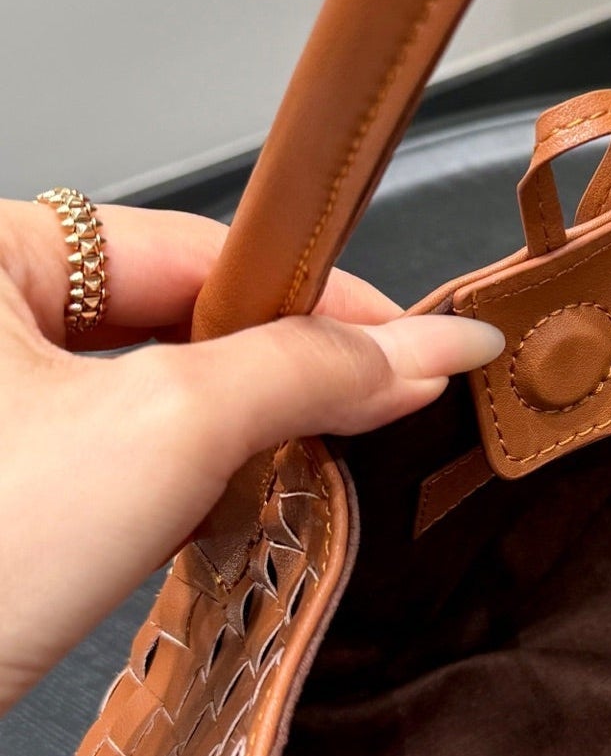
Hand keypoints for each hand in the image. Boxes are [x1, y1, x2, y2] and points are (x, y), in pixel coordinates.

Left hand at [0, 199, 503, 712]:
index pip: (197, 247)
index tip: (418, 342)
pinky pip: (122, 446)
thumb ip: (301, 374)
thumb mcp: (165, 432)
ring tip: (310, 461)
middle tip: (376, 409)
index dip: (321, 296)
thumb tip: (423, 351)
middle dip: (283, 368)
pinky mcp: (5, 474)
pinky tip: (227, 507)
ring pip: (155, 386)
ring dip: (240, 429)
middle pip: (180, 315)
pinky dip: (187, 476)